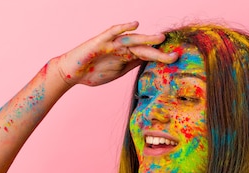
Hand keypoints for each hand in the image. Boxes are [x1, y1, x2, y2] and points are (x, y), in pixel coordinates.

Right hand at [51, 22, 177, 86]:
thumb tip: (149, 61)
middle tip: (175, 55)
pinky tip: (135, 24)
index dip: (161, 58)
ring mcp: (111, 43)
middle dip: (159, 51)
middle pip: (144, 47)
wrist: (72, 73)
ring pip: (132, 39)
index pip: (147, 55)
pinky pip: (113, 32)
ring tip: (160, 38)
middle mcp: (121, 47)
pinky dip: (123, 27)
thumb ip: (132, 64)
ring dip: (146, 38)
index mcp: (127, 56)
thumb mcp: (118, 72)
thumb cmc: (93, 72)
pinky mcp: (100, 41)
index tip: (176, 61)